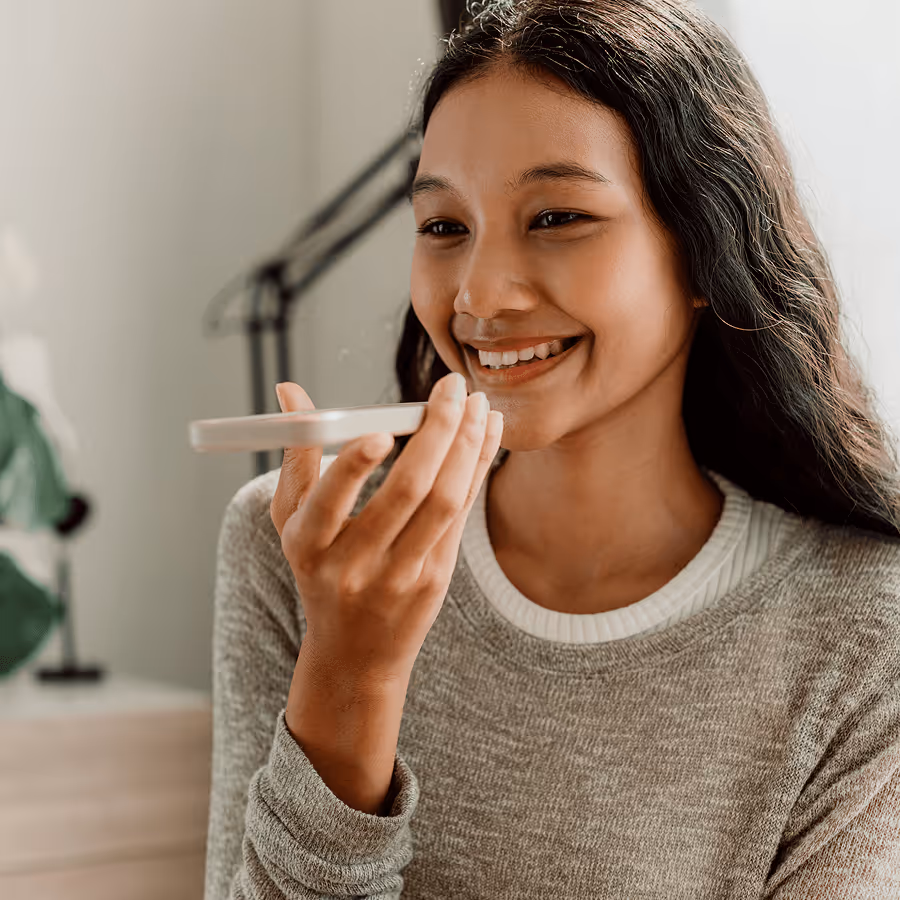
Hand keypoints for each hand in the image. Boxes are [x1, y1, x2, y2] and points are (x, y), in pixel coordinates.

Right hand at [270, 373, 502, 688]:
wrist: (355, 653)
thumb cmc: (318, 570)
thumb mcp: (293, 521)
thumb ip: (296, 455)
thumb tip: (290, 390)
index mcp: (308, 545)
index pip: (330, 502)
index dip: (355, 465)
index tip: (382, 429)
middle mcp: (354, 564)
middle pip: (405, 492)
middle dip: (436, 433)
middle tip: (451, 387)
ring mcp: (400, 575)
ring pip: (444, 502)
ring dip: (467, 446)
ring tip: (477, 403)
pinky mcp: (436, 579)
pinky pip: (462, 513)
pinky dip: (477, 467)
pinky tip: (486, 432)